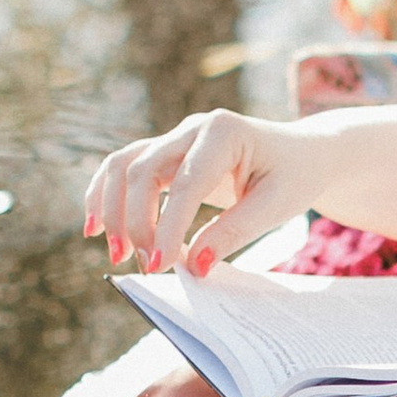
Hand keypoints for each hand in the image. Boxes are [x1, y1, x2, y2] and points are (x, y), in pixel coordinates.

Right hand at [84, 109, 316, 274]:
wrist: (302, 153)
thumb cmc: (293, 177)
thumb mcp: (276, 207)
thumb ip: (234, 233)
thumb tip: (195, 266)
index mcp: (224, 133)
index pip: (184, 183)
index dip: (168, 227)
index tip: (161, 266)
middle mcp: (193, 128)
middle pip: (142, 170)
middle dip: (137, 223)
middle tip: (147, 267)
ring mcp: (176, 137)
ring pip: (124, 166)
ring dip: (112, 210)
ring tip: (117, 254)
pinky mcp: (166, 154)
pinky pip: (124, 168)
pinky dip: (104, 195)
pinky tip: (94, 227)